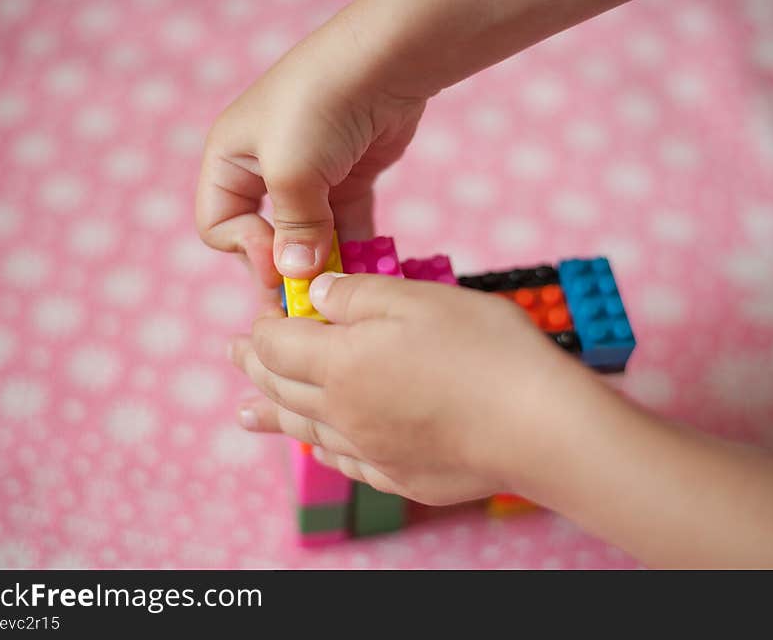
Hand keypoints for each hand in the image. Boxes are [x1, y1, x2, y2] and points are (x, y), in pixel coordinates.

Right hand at [194, 14, 425, 290]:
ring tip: (341, 288)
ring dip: (323, 263)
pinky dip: (352, 247)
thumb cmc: (320, 106)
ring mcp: (308, 175)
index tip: (281, 268)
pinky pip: (343, 225)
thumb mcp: (292, 170)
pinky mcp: (347, 178)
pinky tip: (364, 268)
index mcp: (230, 161)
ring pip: (307, 235)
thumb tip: (297, 275)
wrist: (383, 62)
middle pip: (263, 236)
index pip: (219, 226)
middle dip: (285, 265)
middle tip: (309, 294)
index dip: (247, 252)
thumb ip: (294, 228)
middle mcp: (263, 169)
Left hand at [229, 273, 611, 505]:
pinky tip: (319, 447)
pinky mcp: (402, 477)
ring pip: (305, 429)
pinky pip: (345, 461)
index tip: (262, 313)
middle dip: (254, 367)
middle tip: (234, 355)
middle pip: (282, 388)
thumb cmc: (483, 350)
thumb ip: (355, 296)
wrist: (538, 424)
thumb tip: (315, 295)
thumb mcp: (415, 299)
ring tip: (246, 414)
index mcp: (340, 364)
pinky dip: (322, 448)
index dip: (264, 325)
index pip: (278, 344)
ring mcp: (371, 451)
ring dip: (272, 415)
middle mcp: (344, 413)